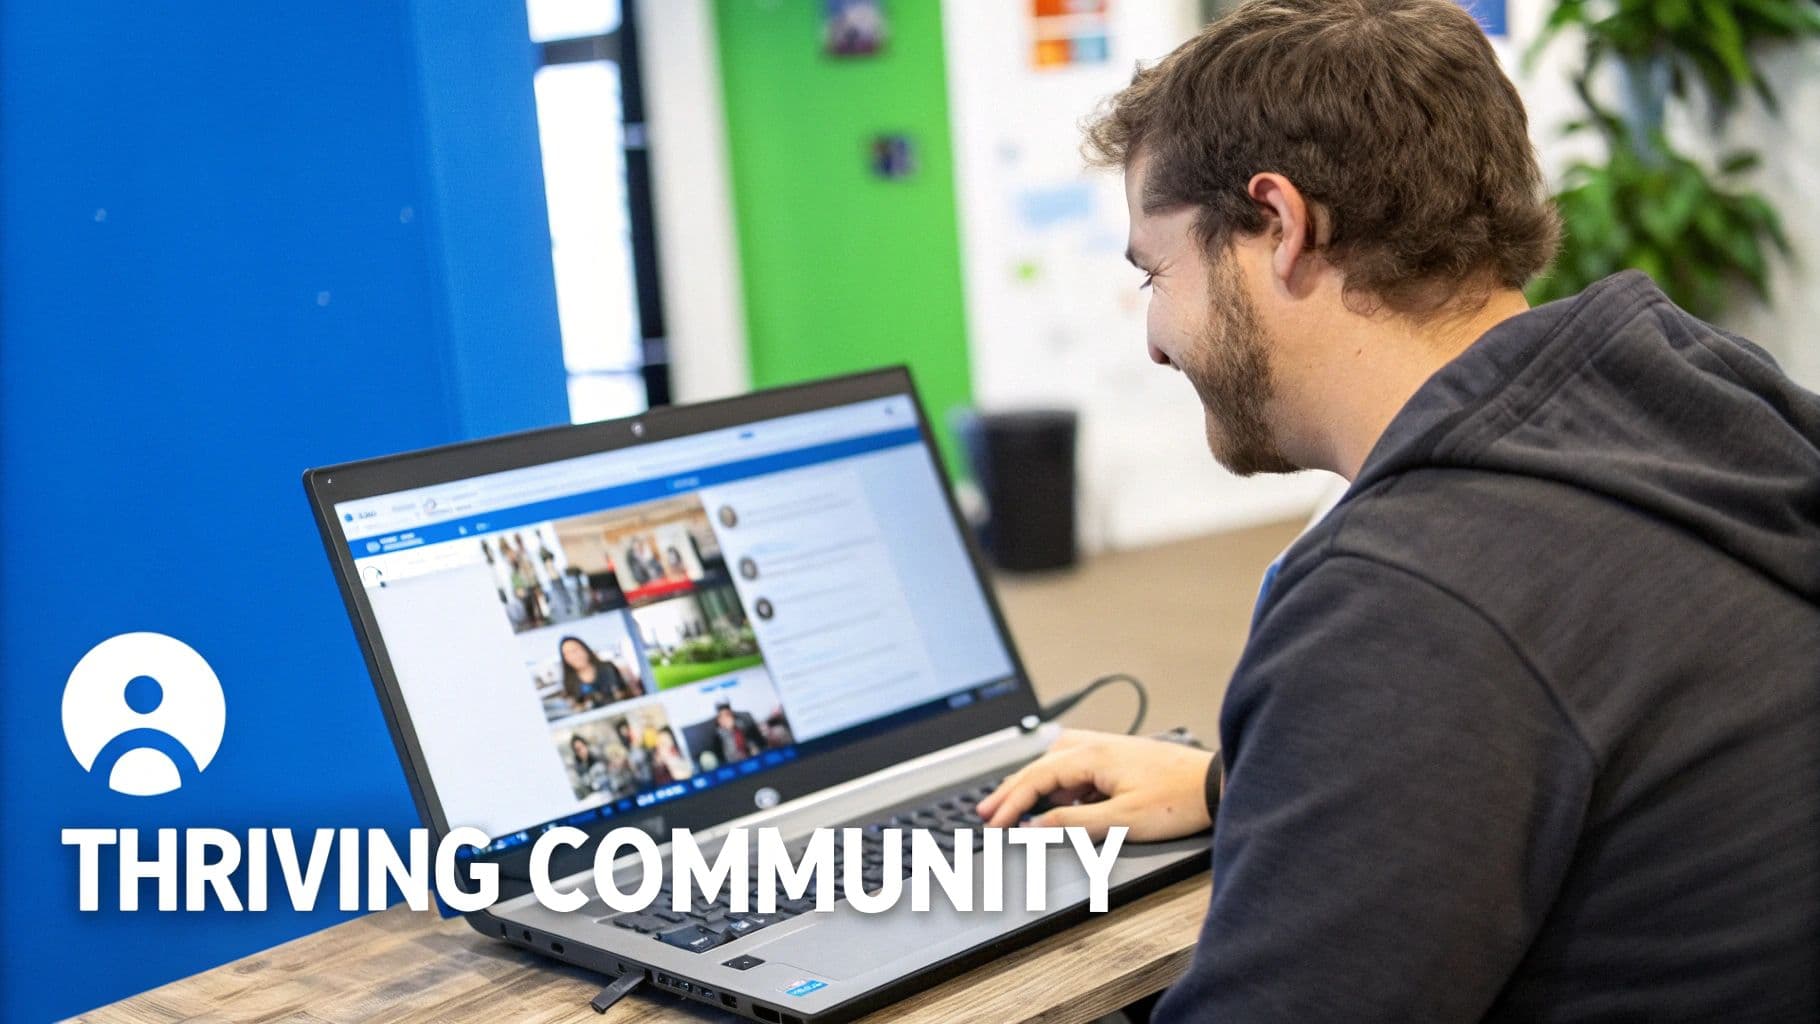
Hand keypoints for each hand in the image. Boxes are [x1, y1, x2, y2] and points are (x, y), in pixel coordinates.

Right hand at [976, 729, 1215, 841]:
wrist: (1216, 784)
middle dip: (1009, 792)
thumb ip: (1072, 823)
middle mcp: (1094, 745)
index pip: (1035, 779)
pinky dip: (1056, 783)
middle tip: (985, 813)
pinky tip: (1057, 801)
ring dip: (1032, 785)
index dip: (1010, 805)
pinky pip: (1074, 767)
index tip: (993, 826)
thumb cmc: (1177, 800)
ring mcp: (1106, 748)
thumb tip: (1033, 826)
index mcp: (1090, 756)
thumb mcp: (1121, 820)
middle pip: (1038, 767)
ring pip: (1054, 763)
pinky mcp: (1117, 757)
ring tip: (1011, 806)